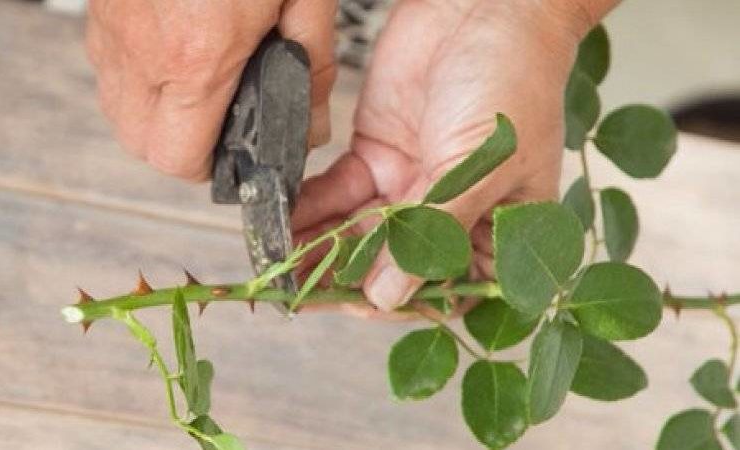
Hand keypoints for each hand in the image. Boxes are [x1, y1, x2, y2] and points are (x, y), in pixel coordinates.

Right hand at [86, 0, 336, 179]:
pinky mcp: (101, 7)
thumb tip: (312, 122)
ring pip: (117, 107)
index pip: (178, 157)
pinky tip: (177, 50)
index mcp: (197, 55)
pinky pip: (109, 66)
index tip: (232, 153)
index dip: (208, 167)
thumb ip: (309, 65)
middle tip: (219, 122)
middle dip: (180, 147)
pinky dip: (138, 77)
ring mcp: (112, 27)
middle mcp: (141, 49)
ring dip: (156, 113)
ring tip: (200, 86)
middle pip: (141, 143)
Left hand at [293, 0, 599, 315]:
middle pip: (392, 265)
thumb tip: (389, 294)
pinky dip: (310, 206)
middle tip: (301, 287)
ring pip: (358, 232)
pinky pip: (338, 192)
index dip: (405, 303)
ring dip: (319, 247)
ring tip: (279, 260)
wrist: (484, 5)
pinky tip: (283, 217)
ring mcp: (409, 185)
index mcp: (493, 228)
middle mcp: (448, 214)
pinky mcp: (376, 154)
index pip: (447, 287)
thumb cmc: (511, 80)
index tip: (361, 302)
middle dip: (346, 278)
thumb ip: (432, 228)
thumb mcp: (480, 164)